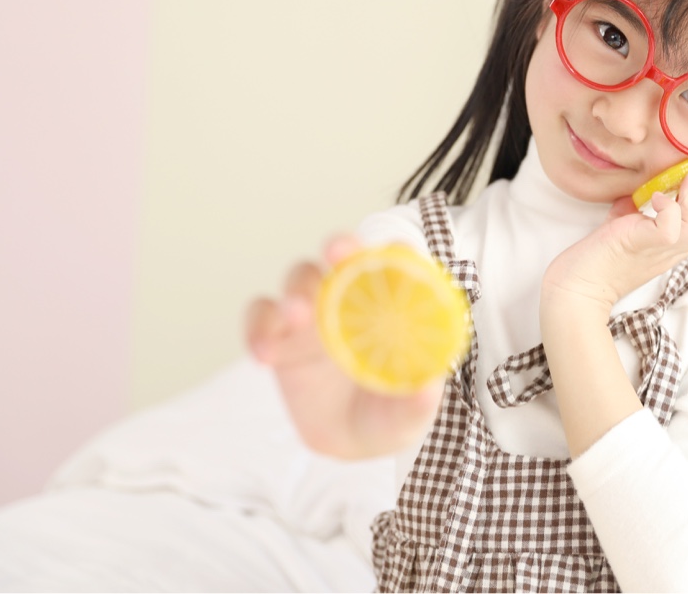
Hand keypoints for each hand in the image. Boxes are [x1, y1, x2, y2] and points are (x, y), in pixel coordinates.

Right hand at [245, 235, 442, 458]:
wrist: (349, 441)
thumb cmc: (389, 414)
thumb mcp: (408, 414)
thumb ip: (418, 402)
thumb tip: (428, 389)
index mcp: (390, 304)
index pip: (397, 262)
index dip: (397, 251)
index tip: (398, 251)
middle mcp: (350, 297)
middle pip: (342, 256)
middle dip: (340, 246)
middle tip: (338, 252)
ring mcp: (312, 312)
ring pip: (299, 280)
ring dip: (297, 289)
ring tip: (297, 314)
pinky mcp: (278, 334)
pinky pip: (261, 319)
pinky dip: (259, 328)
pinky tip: (265, 352)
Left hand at [542, 165, 687, 322]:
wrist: (575, 286)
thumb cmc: (596, 258)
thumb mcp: (623, 227)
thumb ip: (635, 210)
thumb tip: (642, 188)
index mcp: (669, 249)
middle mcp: (669, 253)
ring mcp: (658, 251)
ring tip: (681, 183)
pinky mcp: (643, 245)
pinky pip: (672, 229)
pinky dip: (670, 209)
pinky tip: (655, 198)